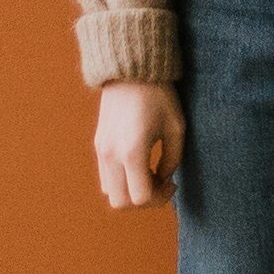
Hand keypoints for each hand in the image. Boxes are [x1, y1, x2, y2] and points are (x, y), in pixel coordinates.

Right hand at [94, 80, 184, 209]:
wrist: (131, 70)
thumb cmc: (159, 96)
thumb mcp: (176, 128)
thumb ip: (172, 161)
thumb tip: (163, 179)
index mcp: (133, 151)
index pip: (141, 198)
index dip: (160, 199)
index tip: (173, 183)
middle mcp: (111, 155)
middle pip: (121, 203)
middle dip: (144, 201)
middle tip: (161, 184)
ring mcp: (101, 150)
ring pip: (111, 193)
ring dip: (131, 192)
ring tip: (150, 173)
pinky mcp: (98, 144)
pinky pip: (106, 177)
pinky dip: (122, 181)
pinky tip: (138, 165)